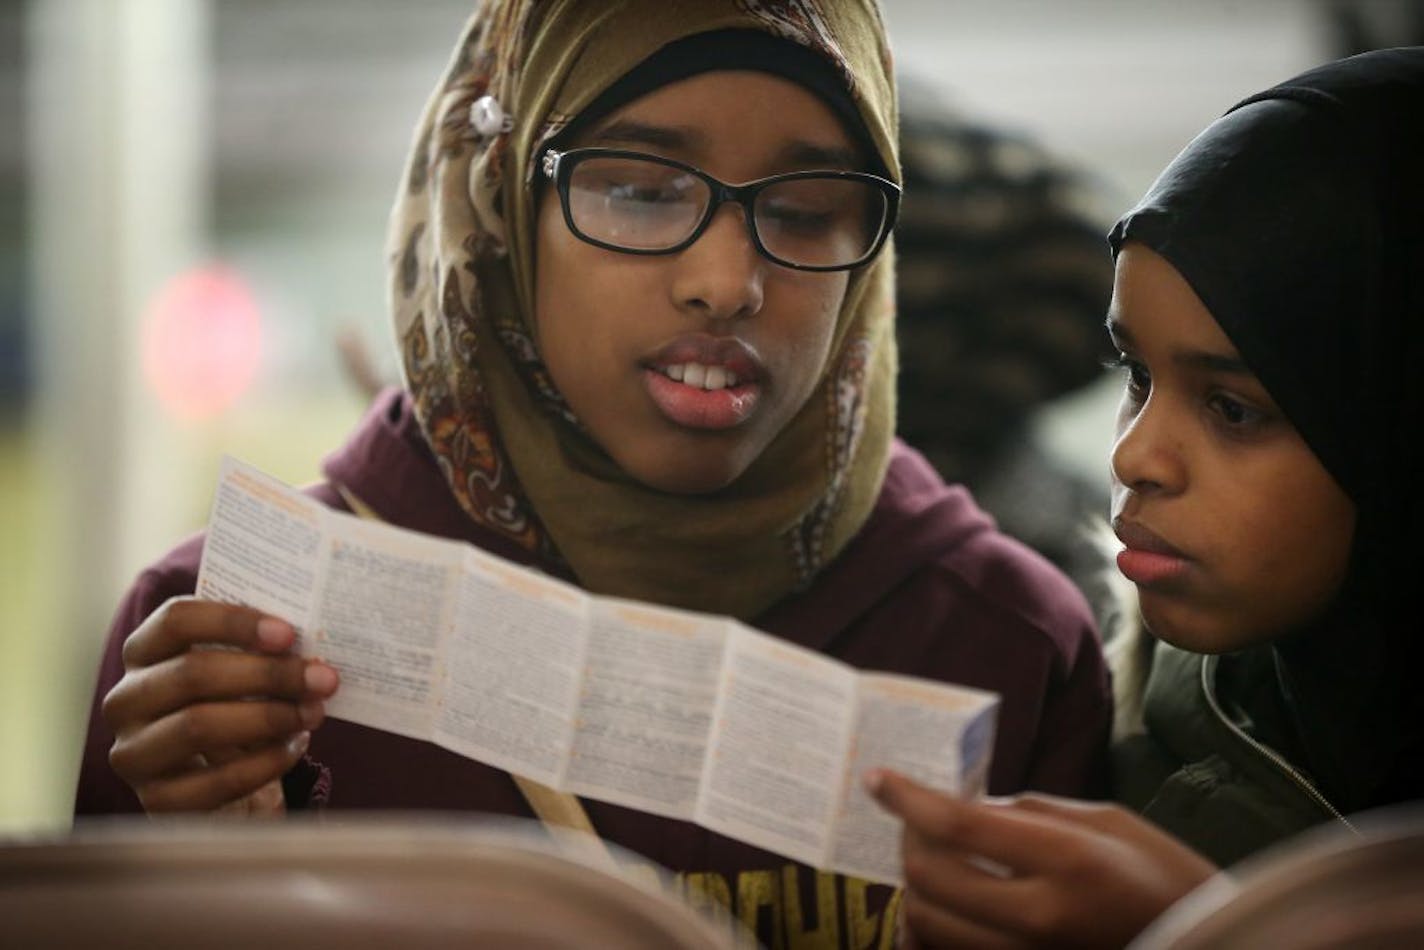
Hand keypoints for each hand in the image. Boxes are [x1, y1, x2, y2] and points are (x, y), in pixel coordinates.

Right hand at [101, 597, 339, 813]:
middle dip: (268, 674)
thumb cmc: (233, 706)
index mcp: (142, 653)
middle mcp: (126, 701)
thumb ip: (259, 649)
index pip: (176, 620)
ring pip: (198, 725)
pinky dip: (266, 762)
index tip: (288, 634)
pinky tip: (295, 745)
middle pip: (192, 673)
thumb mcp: (237, 670)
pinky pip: (217, 780)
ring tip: (312, 712)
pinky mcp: (157, 800)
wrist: (221, 779)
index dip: (232, 622)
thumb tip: (309, 642)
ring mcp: (134, 753)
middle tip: (322, 679)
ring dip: (268, 717)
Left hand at [865, 770, 1216, 948]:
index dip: (906, 797)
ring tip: (929, 856)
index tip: (878, 777)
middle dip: (907, 840)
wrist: (1205, 943)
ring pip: (926, 924)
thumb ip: (1025, 812)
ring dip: (914, 885)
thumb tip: (962, 806)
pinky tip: (940, 901)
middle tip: (911, 817)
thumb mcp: (1102, 822)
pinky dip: (928, 927)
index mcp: (1066, 861)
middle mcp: (1039, 917)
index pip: (958, 825)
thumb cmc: (1160, 874)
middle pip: (929, 878)